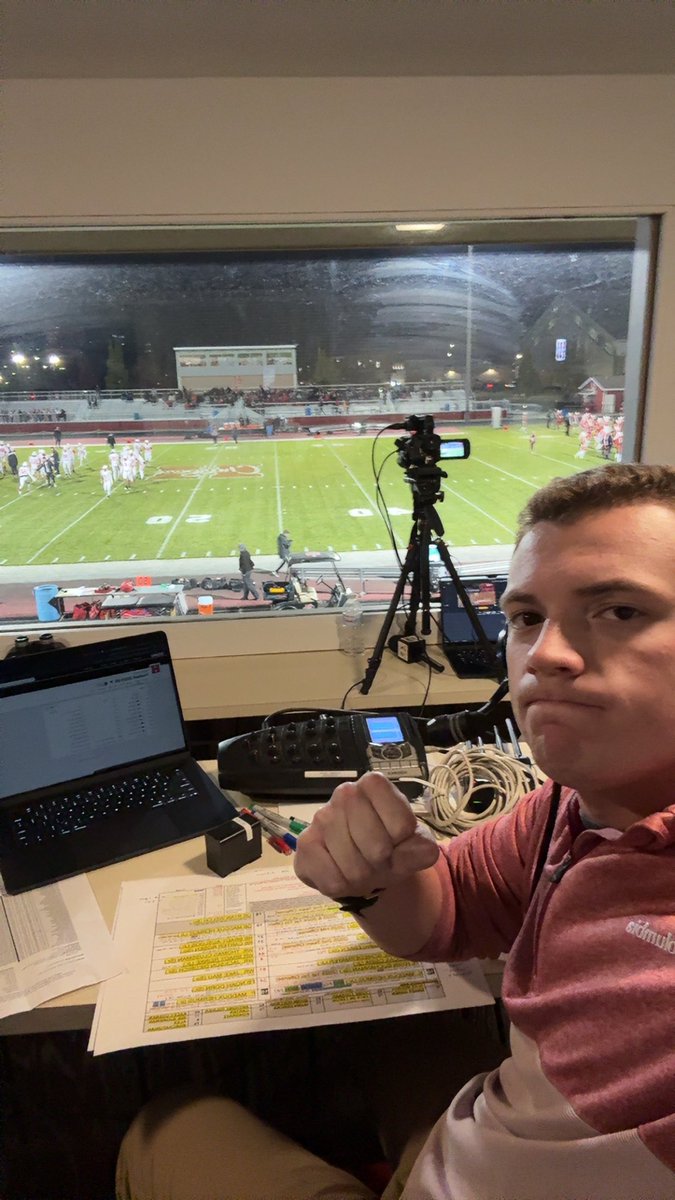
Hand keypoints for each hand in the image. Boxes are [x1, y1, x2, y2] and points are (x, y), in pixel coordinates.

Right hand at [294, 772, 438, 899]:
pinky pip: (332, 879)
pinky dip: (342, 886)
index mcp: (374, 784)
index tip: (397, 840)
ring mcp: (322, 817)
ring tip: (360, 866)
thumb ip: (422, 849)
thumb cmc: (389, 845)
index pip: (401, 824)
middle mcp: (345, 793)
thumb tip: (421, 852)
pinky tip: (340, 872)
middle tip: (378, 859)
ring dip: (363, 877)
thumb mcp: (414, 846)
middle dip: (382, 863)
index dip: (404, 842)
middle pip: (377, 848)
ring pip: (354, 867)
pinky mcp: (305, 844)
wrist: (360, 860)